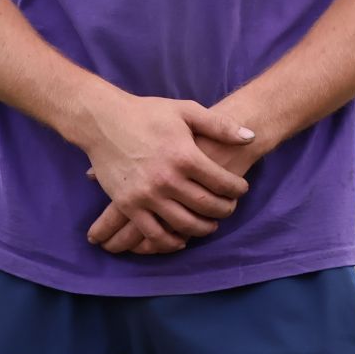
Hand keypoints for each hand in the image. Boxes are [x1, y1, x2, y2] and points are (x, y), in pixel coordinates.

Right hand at [79, 93, 257, 254]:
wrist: (104, 121)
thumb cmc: (148, 113)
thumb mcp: (186, 111)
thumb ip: (219, 125)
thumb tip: (250, 136)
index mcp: (184, 156)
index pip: (221, 182)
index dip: (237, 189)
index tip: (241, 189)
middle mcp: (167, 179)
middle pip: (206, 205)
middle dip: (224, 210)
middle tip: (229, 209)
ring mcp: (146, 195)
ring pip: (183, 224)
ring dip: (201, 229)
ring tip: (210, 224)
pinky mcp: (128, 205)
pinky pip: (152, 233)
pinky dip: (169, 242)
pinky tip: (180, 239)